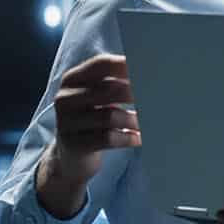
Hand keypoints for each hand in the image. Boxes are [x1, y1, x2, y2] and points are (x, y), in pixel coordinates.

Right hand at [35, 53, 139, 217]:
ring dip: (135, 121)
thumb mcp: (99, 99)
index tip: (154, 69)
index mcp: (73, 79)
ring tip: (146, 124)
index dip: (129, 65)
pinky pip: (109, 138)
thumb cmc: (92, 122)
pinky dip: (129, 138)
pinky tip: (138, 138)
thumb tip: (153, 72)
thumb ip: (118, 83)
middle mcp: (66, 97)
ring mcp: (67, 122)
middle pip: (110, 89)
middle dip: (138, 94)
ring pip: (111, 116)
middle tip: (157, 100)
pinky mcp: (74, 145)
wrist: (69, 159)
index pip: (103, 64)